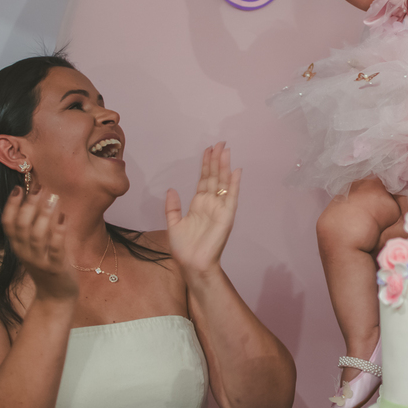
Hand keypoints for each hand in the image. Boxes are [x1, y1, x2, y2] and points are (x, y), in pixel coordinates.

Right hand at [0, 186, 74, 300]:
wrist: (55, 295)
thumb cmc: (48, 265)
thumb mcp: (36, 246)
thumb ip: (36, 226)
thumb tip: (41, 197)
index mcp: (18, 246)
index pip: (8, 223)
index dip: (11, 205)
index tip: (19, 188)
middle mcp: (25, 253)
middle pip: (22, 226)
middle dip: (30, 205)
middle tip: (40, 188)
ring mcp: (39, 261)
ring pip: (37, 235)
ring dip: (45, 214)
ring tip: (53, 197)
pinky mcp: (55, 267)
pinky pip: (55, 248)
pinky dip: (59, 232)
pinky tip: (64, 217)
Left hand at [165, 142, 240, 278]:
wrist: (193, 264)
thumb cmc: (184, 248)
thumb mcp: (173, 224)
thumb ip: (173, 207)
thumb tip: (171, 189)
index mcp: (199, 204)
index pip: (204, 179)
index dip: (206, 164)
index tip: (208, 149)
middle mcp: (211, 203)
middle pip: (215, 177)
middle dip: (216, 160)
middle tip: (220, 143)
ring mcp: (220, 208)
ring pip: (223, 183)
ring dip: (225, 167)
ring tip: (226, 150)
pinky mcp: (227, 216)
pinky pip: (231, 197)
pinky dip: (234, 184)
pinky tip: (236, 171)